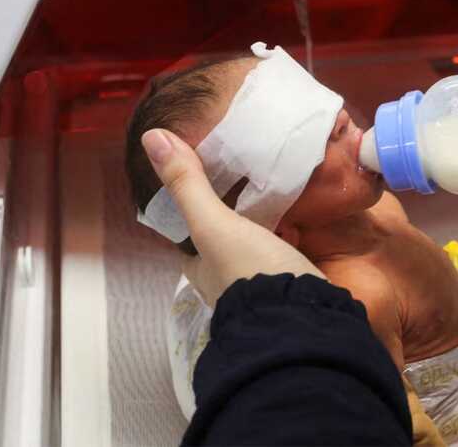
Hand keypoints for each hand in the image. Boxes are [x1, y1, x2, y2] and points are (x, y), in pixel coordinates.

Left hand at [142, 128, 324, 305]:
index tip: (207, 180)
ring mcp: (261, 285)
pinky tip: (304, 218)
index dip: (194, 207)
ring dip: (266, 226)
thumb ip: (188, 185)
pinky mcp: (293, 285)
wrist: (303, 319)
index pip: (189, 233)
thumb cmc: (250, 272)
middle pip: (225, 239)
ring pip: (257, 247)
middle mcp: (226, 281)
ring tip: (278, 191)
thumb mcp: (214, 225)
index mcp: (202, 269)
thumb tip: (153, 138)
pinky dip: (291, 236)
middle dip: (235, 215)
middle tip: (249, 180)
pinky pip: (286, 253)